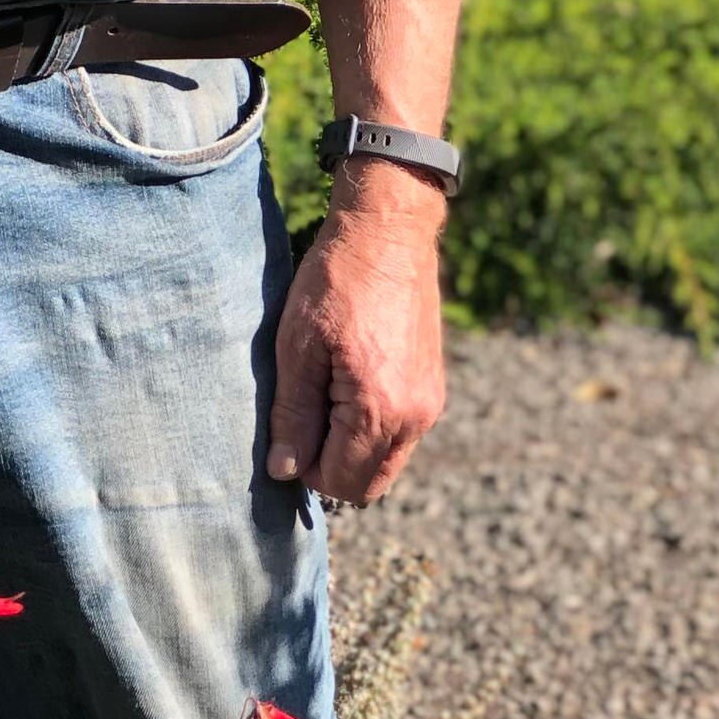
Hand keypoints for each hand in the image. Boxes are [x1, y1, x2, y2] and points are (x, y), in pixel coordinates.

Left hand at [264, 165, 448, 503]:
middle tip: (303, 416)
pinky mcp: (434, 388)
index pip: (340, 482)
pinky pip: (400, 435)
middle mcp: (414, 417)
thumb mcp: (297, 346)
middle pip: (368, 484)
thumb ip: (292, 415)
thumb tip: (284, 471)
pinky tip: (348, 381)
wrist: (388, 233)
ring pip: (385, 461)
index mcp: (379, 410)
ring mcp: (430, 404)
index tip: (287, 426)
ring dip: (351, 447)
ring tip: (324, 391)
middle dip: (330, 466)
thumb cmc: (334, 283)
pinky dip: (371, 427)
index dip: (304, 467)